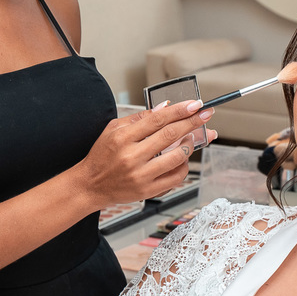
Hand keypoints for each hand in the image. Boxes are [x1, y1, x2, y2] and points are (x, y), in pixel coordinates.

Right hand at [75, 100, 217, 207]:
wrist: (89, 185)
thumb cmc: (101, 156)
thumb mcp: (113, 130)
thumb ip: (139, 118)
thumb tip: (165, 108)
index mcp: (123, 138)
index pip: (157, 119)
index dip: (180, 110)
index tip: (195, 104)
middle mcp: (132, 157)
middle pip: (171, 135)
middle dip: (193, 122)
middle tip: (207, 114)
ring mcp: (141, 175)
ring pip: (177, 157)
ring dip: (190, 145)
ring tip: (193, 137)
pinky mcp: (148, 191)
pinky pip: (176, 178)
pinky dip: (184, 166)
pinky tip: (182, 158)